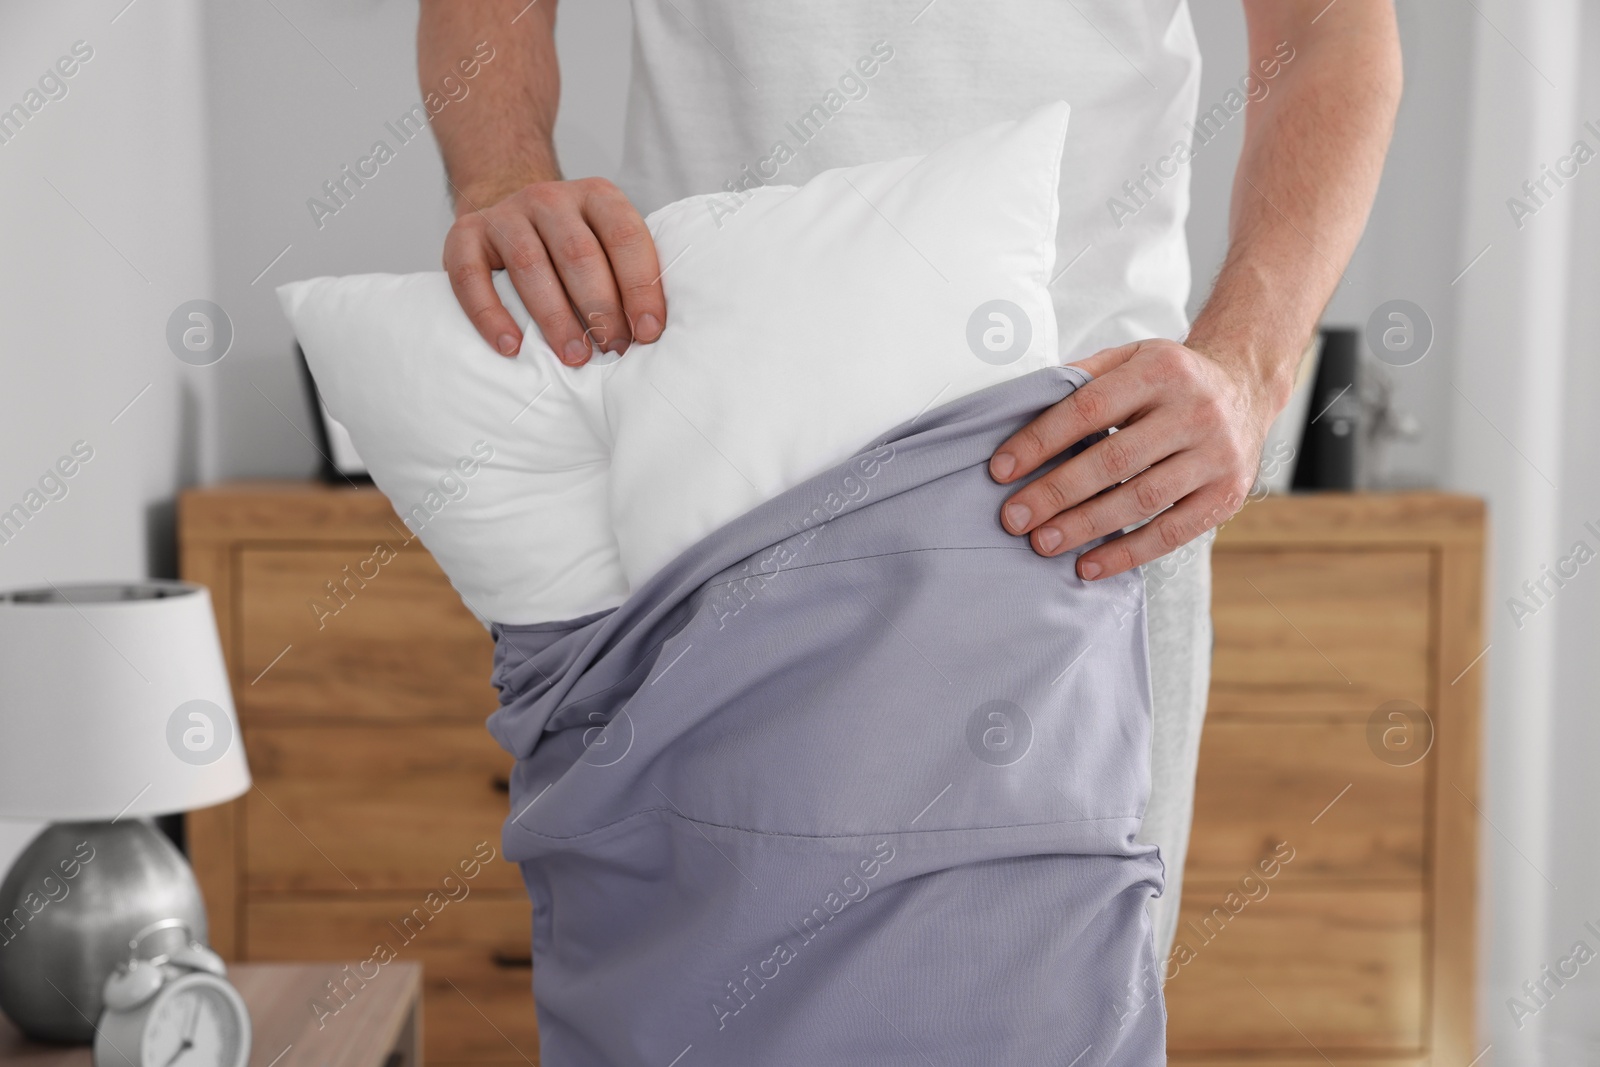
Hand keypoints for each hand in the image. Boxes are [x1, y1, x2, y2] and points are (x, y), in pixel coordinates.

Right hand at [443, 177, 665, 364]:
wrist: (507, 213)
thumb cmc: (569, 247)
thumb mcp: (604, 243)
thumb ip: (626, 274)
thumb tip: (650, 333)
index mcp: (596, 197)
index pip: (625, 236)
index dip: (640, 286)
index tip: (648, 332)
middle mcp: (550, 198)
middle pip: (579, 253)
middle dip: (600, 307)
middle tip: (613, 349)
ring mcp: (505, 214)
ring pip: (530, 265)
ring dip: (555, 317)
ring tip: (575, 356)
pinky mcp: (464, 235)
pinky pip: (471, 277)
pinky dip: (490, 315)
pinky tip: (511, 347)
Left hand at [989, 338, 1288, 579]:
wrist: (1245, 388)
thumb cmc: (1170, 379)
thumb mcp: (1131, 357)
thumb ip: (1082, 378)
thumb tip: (1020, 407)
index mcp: (1160, 370)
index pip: (1088, 408)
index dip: (1040, 441)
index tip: (1000, 470)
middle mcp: (1194, 410)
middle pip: (1113, 459)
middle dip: (1056, 492)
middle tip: (1014, 518)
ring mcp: (1217, 455)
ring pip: (1141, 498)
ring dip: (1085, 526)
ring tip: (1043, 543)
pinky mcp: (1227, 495)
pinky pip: (1172, 532)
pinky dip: (1127, 553)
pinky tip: (1088, 566)